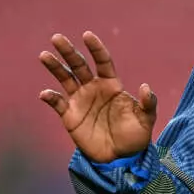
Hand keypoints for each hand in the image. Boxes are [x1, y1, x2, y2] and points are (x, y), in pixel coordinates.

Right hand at [38, 31, 157, 162]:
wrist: (120, 158)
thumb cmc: (135, 136)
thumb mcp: (147, 120)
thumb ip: (148, 103)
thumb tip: (145, 86)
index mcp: (111, 85)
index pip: (102, 61)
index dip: (95, 48)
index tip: (87, 35)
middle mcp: (93, 88)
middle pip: (79, 65)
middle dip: (69, 51)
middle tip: (57, 38)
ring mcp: (80, 100)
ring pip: (65, 78)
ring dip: (55, 67)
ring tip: (45, 55)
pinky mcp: (70, 115)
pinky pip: (57, 103)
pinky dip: (50, 97)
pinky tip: (45, 94)